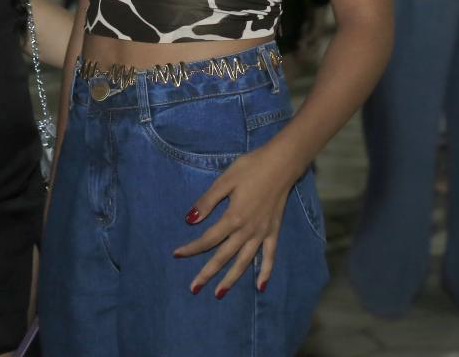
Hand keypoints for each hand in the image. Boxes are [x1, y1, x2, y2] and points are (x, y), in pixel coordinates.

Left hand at [173, 145, 302, 297]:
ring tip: (219, 293)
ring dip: (231, 279)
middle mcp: (248, 230)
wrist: (281, 163)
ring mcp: (262, 233)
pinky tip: (261, 286)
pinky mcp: (274, 231)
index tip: (177, 254)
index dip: (191, 248)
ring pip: (244, 261)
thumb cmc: (251, 168)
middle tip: (194, 288)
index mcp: (233, 218)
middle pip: (224, 256)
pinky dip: (265, 271)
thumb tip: (190, 220)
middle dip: (207, 273)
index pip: (208, 239)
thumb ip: (207, 201)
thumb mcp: (225, 180)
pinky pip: (269, 256)